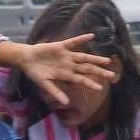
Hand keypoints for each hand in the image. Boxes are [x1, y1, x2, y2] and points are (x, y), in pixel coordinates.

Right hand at [0, 35, 114, 107]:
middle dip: (99, 72)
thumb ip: (55, 92)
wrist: (26, 59)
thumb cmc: (35, 73)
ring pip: (84, 57)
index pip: (81, 80)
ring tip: (107, 60)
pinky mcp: (61, 46)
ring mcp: (66, 56)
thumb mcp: (44, 84)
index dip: (90, 83)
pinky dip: (82, 39)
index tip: (101, 88)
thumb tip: (66, 103)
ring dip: (95, 58)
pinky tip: (92, 36)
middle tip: (112, 75)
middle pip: (87, 69)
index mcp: (66, 75)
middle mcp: (69, 65)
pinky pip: (73, 42)